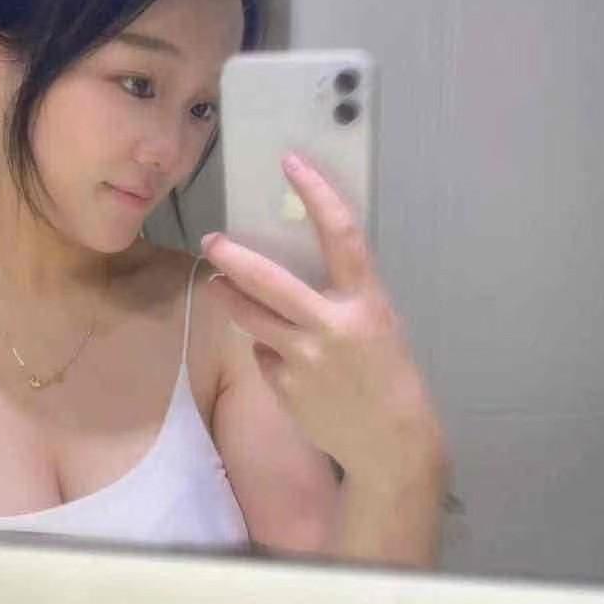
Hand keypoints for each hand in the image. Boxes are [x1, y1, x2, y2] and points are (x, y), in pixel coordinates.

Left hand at [201, 153, 447, 484]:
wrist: (391, 441)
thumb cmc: (388, 372)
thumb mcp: (377, 322)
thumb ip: (341, 294)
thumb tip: (295, 264)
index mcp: (366, 301)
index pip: (340, 235)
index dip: (316, 194)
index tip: (292, 162)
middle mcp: (332, 326)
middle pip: (269, 281)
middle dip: (233, 258)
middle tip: (212, 241)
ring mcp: (304, 359)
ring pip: (250, 317)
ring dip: (228, 297)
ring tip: (218, 286)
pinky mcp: (284, 386)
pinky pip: (263, 354)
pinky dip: (266, 349)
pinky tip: (284, 360)